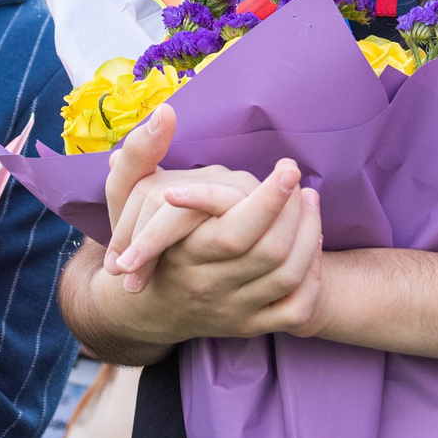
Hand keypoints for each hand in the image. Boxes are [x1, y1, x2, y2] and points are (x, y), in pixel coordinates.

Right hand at [83, 108, 323, 346]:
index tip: (288, 168)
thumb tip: (165, 111)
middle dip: (295, 211)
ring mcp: (233, 310)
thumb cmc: (137, 239)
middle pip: (270, 252)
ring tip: (309, 200)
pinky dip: (312, 277)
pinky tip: (312, 244)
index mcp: (183, 254)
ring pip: (289, 276)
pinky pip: (297, 309)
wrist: (144, 306)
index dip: (270, 199)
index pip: (236, 233)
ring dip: (309, 234)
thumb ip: (141, 152)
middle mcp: (209, 286)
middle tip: (299, 180)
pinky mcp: (251, 325)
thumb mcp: (125, 194)